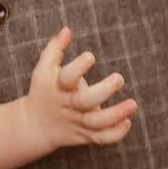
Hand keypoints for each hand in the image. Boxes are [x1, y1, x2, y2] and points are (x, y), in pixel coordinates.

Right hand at [19, 27, 137, 151]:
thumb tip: (67, 30)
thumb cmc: (44, 90)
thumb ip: (54, 49)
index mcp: (57, 87)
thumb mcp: (43, 70)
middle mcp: (68, 105)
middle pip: (85, 101)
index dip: (78, 67)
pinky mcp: (85, 135)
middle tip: (119, 77)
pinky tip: (127, 122)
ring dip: (116, 114)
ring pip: (97, 123)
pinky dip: (115, 134)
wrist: (34, 126)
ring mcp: (78, 121)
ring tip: (133, 104)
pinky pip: (101, 139)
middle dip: (104, 90)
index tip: (91, 56)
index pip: (66, 78)